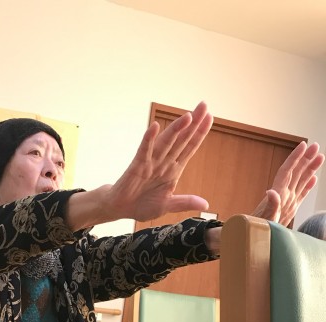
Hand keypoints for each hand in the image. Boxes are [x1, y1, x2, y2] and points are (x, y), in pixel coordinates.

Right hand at [105, 101, 212, 220]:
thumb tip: (205, 205)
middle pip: (181, 139)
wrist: (121, 208)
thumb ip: (185, 202)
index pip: (189, 147)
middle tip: (204, 105)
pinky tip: (155, 127)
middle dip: (192, 123)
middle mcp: (164, 161)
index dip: (199, 133)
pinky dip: (148, 139)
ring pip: (166, 142)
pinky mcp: (137, 165)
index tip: (210, 117)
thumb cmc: (142, 204)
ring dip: (176, 129)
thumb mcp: (167, 205)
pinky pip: (144, 150)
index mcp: (173, 169)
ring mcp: (150, 162)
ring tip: (187, 116)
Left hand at [252, 141, 324, 225]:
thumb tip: (271, 192)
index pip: (287, 172)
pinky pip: (301, 194)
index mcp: (279, 195)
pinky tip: (313, 179)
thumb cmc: (259, 230)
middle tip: (316, 145)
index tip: (303, 145)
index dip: (294, 158)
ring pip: (301, 180)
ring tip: (319, 157)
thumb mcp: (266, 219)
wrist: (255, 238)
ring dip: (309, 168)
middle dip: (306, 158)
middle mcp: (284, 195)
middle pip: (296, 172)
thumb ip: (271, 206)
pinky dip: (308, 185)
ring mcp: (288, 201)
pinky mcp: (290, 209)